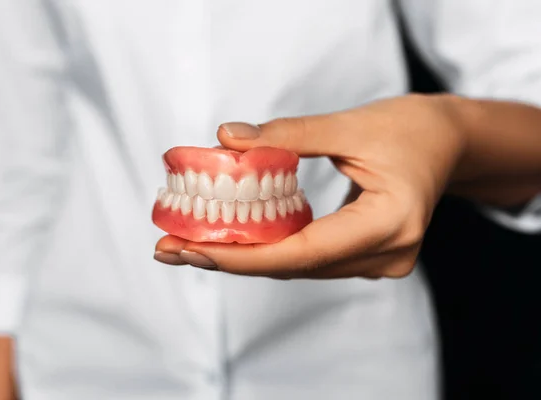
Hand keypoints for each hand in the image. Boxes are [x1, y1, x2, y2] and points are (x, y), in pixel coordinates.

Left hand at [155, 94, 465, 278]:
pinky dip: (269, 249)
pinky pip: (309, 259)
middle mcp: (387, 255)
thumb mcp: (347, 125)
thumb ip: (286, 135)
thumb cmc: (409, 128)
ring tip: (188, 245)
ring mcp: (380, 262)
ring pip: (298, 267)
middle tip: (170, 249)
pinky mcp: (368, 257)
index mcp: (390, 223)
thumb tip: (226, 138)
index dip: (242, 256)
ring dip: (244, 257)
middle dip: (230, 259)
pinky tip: (230, 240)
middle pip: (294, 267)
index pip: (303, 253)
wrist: (446, 142)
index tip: (190, 250)